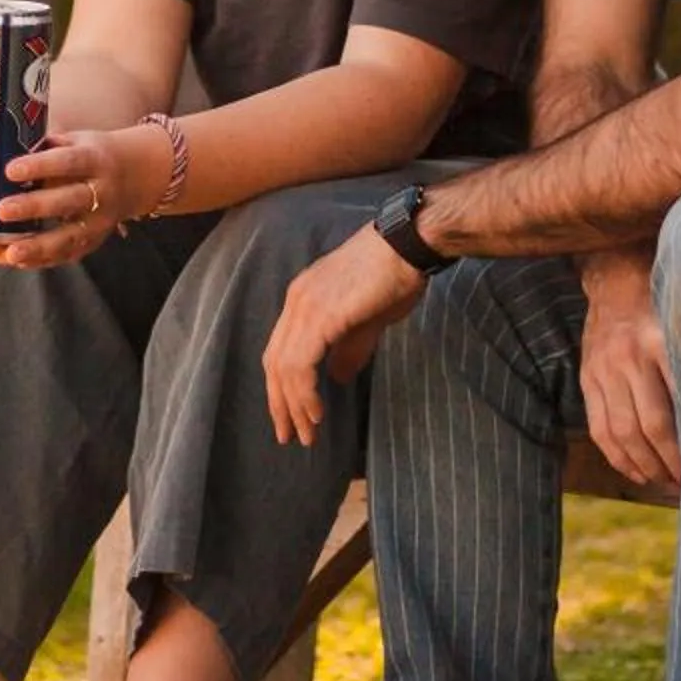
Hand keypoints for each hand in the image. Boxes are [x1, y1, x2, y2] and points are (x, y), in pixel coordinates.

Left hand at [0, 131, 134, 269]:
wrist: (136, 174)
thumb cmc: (90, 153)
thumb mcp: (75, 140)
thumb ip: (44, 146)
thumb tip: (1, 146)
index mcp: (95, 159)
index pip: (67, 162)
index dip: (40, 166)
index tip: (9, 169)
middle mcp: (102, 192)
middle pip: (67, 201)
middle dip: (33, 208)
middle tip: (0, 210)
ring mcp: (101, 221)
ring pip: (70, 236)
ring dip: (38, 247)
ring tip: (8, 252)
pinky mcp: (95, 241)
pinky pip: (68, 254)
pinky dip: (42, 259)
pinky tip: (16, 260)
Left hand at [262, 226, 425, 445]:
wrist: (407, 244)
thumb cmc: (394, 276)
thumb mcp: (367, 320)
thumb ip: (348, 348)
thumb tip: (336, 377)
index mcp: (302, 300)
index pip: (279, 351)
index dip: (281, 387)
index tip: (290, 418)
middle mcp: (295, 302)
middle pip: (274, 363)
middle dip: (280, 404)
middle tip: (289, 436)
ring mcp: (305, 307)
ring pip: (284, 367)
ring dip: (293, 406)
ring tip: (306, 433)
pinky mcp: (321, 315)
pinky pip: (301, 363)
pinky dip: (304, 393)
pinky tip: (315, 413)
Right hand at [576, 252, 680, 487]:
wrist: (617, 275)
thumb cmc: (669, 305)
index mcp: (662, 341)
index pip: (679, 409)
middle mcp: (629, 355)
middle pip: (651, 427)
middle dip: (672, 465)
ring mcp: (603, 367)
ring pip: (621, 432)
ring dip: (646, 466)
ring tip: (667, 484)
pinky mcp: (587, 376)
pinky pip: (598, 427)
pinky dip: (618, 457)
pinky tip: (637, 472)